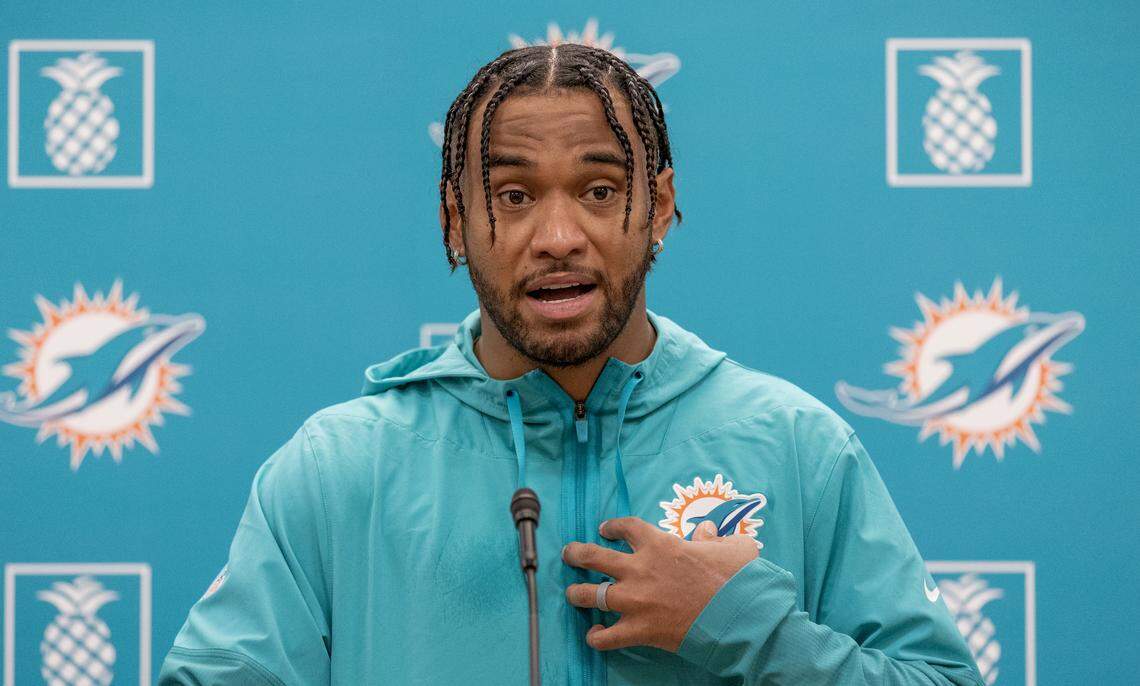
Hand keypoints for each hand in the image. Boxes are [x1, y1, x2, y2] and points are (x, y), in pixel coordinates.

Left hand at [562, 517, 758, 652]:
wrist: (738, 614)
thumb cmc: (737, 579)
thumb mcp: (731, 546)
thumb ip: (713, 538)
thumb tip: (706, 531)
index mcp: (659, 544)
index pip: (625, 527)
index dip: (612, 526)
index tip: (605, 529)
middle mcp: (639, 569)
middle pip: (594, 557)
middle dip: (576, 554)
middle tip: (569, 554)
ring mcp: (635, 600)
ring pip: (590, 594)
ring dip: (576, 593)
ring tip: (571, 593)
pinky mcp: (639, 629)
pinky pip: (606, 636)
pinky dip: (596, 637)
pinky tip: (594, 633)